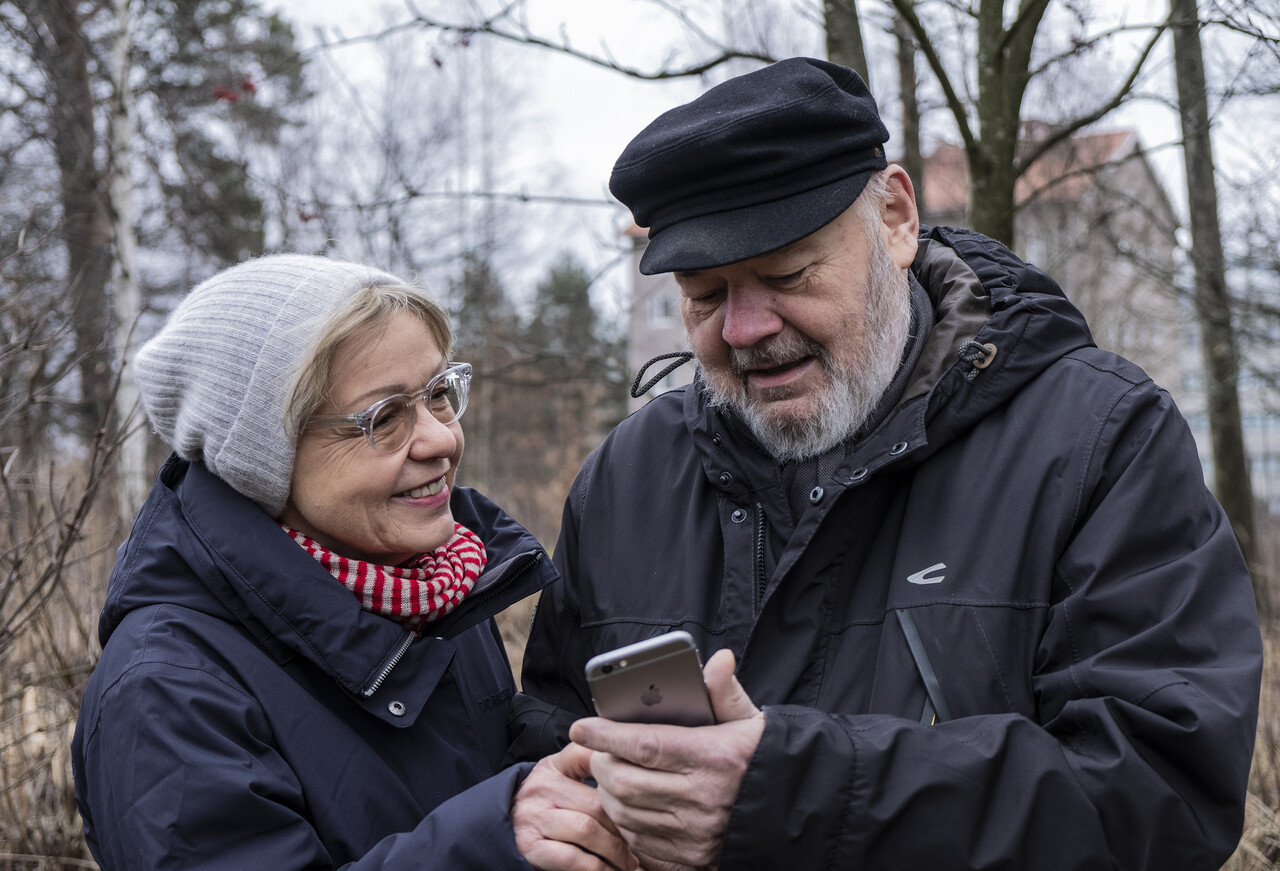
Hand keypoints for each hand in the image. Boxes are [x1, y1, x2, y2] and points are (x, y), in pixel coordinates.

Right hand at [513, 742, 637, 870]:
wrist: (501, 830)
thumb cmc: (545, 804)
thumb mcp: (560, 777)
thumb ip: (587, 764)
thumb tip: (630, 764)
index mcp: (552, 767)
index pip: (588, 758)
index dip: (619, 773)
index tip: (645, 793)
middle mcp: (540, 789)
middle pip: (597, 803)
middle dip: (625, 826)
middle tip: (644, 840)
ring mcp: (534, 818)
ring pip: (587, 830)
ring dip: (615, 851)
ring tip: (630, 861)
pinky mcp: (531, 848)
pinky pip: (572, 858)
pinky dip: (596, 867)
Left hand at [569, 649, 763, 868]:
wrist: (790, 812)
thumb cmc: (762, 761)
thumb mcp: (750, 722)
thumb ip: (725, 691)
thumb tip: (718, 660)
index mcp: (713, 758)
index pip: (646, 744)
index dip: (607, 735)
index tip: (582, 727)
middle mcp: (701, 798)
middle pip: (626, 782)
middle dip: (602, 764)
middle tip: (599, 750)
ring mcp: (693, 832)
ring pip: (625, 813)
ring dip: (609, 792)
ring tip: (612, 773)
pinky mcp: (689, 856)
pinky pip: (638, 840)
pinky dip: (625, 820)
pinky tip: (630, 803)